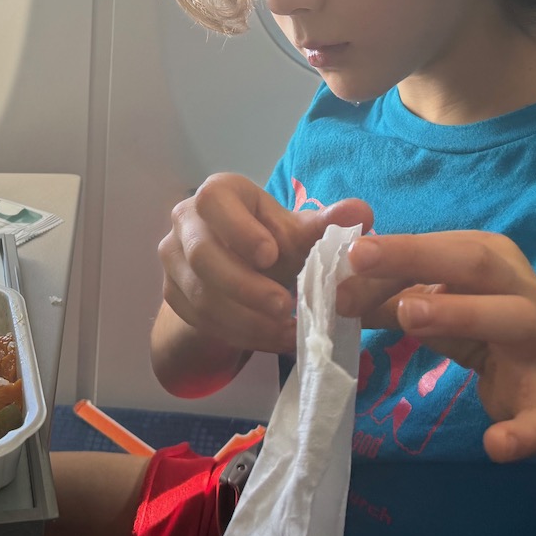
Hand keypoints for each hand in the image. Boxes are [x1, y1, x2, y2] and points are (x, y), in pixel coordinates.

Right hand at [160, 173, 370, 353]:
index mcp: (217, 195)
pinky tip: (273, 340)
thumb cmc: (273, 241)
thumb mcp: (299, 233)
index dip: (239, 229)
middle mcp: (185, 221)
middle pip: (202, 254)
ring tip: (288, 332)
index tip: (272, 256)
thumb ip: (328, 224)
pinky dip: (240, 335)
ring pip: (200, 294)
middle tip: (285, 308)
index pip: (213, 202)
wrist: (241, 270)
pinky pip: (202, 321)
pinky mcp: (173, 295)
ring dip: (246, 319)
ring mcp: (173, 260)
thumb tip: (362, 213)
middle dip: (245, 286)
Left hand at [337, 230, 535, 463]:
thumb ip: (388, 298)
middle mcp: (520, 288)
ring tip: (408, 317)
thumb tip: (333, 292)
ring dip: (459, 314)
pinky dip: (522, 431)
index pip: (437, 246)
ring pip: (511, 318)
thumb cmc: (480, 327)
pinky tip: (495, 445)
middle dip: (415, 258)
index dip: (389, 252)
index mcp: (491, 256)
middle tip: (359, 262)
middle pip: (473, 263)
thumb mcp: (434, 306)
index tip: (343, 259)